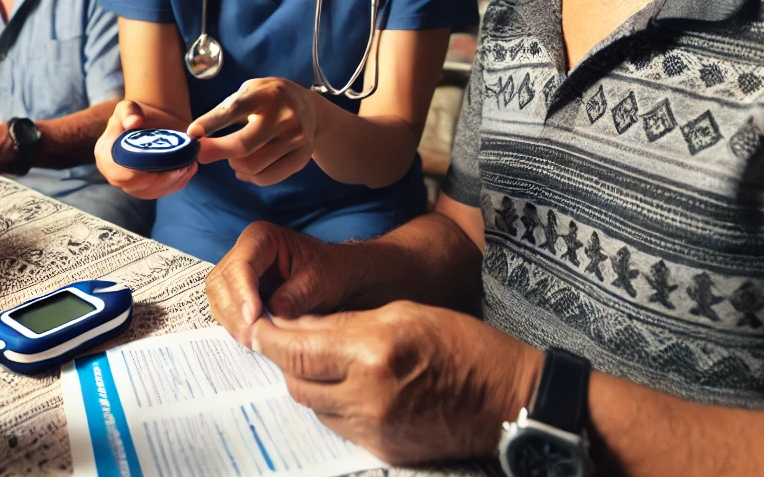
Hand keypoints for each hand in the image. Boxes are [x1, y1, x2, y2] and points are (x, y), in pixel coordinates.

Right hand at [94, 100, 197, 198]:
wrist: (147, 123)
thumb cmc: (136, 114)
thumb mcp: (129, 107)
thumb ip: (129, 112)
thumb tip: (134, 122)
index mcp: (105, 154)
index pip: (120, 172)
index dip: (140, 173)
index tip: (164, 163)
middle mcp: (113, 173)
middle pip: (136, 186)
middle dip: (161, 179)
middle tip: (184, 166)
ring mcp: (127, 184)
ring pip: (149, 192)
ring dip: (171, 183)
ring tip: (189, 167)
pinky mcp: (142, 189)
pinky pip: (157, 193)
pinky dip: (174, 185)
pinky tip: (186, 172)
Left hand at [190, 78, 317, 184]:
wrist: (310, 108)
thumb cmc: (269, 99)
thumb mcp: (249, 92)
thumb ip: (224, 110)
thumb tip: (196, 136)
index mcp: (266, 95)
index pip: (234, 110)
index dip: (211, 123)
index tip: (192, 134)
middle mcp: (284, 117)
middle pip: (242, 146)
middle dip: (216, 152)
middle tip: (202, 154)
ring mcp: (296, 139)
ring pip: (253, 166)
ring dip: (234, 165)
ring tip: (231, 157)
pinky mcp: (302, 157)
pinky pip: (267, 178)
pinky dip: (250, 176)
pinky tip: (245, 168)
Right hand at [206, 221, 358, 344]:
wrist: (333, 277)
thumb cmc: (327, 272)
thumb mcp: (318, 282)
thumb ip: (296, 297)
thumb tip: (273, 313)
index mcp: (261, 237)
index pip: (241, 263)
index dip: (243, 292)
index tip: (253, 319)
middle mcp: (243, 251)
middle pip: (222, 282)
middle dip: (235, 312)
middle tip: (254, 338)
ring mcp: (236, 272)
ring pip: (219, 298)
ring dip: (234, 322)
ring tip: (256, 341)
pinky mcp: (236, 292)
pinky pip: (225, 310)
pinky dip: (236, 326)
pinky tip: (254, 338)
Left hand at [251, 304, 544, 465]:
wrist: (506, 398)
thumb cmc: (462, 342)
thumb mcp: (402, 311)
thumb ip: (345, 321)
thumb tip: (298, 324)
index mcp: (372, 351)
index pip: (297, 349)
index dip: (270, 336)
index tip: (258, 323)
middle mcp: (367, 395)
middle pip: (297, 382)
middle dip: (285, 359)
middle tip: (288, 338)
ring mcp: (375, 429)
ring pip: (314, 406)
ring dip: (309, 382)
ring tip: (321, 359)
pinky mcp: (383, 451)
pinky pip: (339, 426)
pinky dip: (333, 404)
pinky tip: (347, 384)